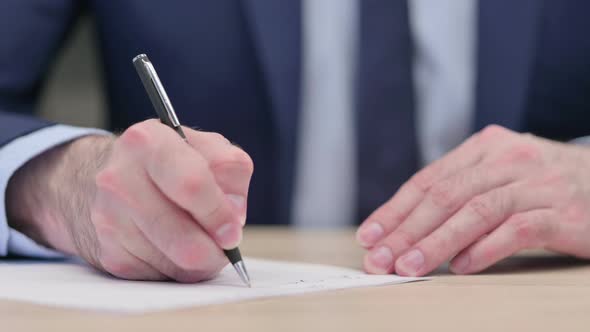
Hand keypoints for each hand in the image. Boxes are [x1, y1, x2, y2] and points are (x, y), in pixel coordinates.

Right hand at [6, 119, 253, 281]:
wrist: (105, 179)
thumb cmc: (168, 163)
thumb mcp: (205, 147)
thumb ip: (231, 170)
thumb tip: (233, 216)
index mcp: (148, 142)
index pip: (192, 185)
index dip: (219, 214)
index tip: (233, 231)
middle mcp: (119, 178)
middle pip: (183, 237)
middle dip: (214, 249)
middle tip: (225, 244)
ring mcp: (109, 219)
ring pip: (175, 263)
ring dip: (199, 261)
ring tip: (202, 239)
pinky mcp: (109, 254)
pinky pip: (161, 275)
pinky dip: (178, 267)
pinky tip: (176, 246)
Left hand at [356, 125, 589, 275]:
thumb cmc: (546, 184)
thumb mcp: (501, 174)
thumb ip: (462, 191)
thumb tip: (407, 227)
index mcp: (486, 147)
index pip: (428, 180)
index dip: (395, 210)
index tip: (368, 235)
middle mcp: (509, 158)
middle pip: (445, 195)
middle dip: (406, 230)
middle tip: (379, 258)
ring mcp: (538, 183)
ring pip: (475, 211)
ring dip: (436, 242)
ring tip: (408, 266)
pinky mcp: (565, 211)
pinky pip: (517, 229)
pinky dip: (485, 249)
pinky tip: (462, 267)